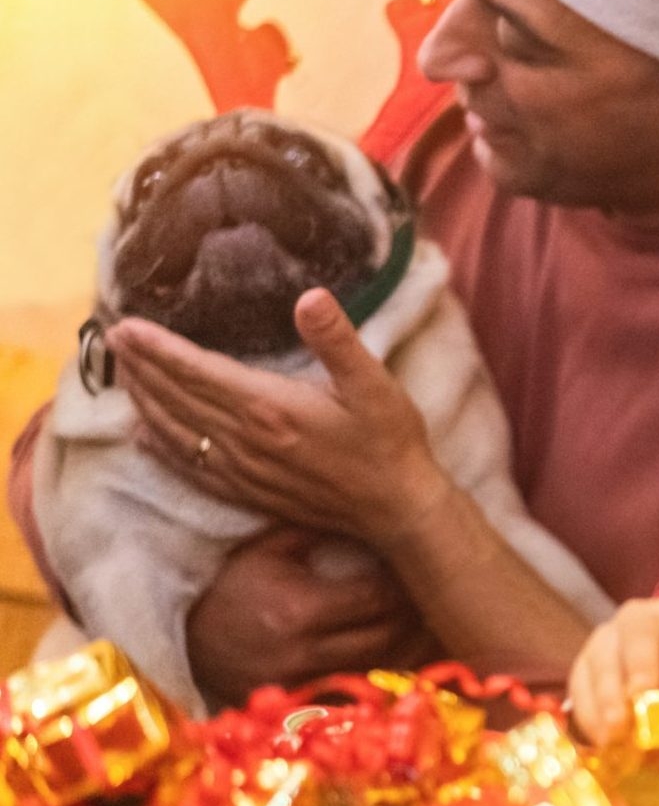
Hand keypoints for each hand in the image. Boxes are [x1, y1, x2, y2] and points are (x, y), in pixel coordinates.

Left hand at [108, 288, 452, 544]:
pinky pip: (189, 467)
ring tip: (124, 374)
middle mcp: (246, 440)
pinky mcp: (248, 492)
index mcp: (270, 407)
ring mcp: (243, 470)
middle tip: (114, 339)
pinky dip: (160, 447)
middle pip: (177, 399)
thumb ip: (338, 340)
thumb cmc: (388, 442)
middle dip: (142, 367)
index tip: (126, 326)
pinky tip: (142, 434)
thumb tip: (310, 296)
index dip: (158, 348)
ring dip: (145, 401)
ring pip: (175, 431)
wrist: (396, 508)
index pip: (197, 372)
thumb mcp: (375, 383)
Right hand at [185, 528, 432, 707]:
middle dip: (415, 617)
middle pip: (389, 638)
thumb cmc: (223, 588)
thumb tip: (369, 514)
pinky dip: (382, 675)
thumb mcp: (264, 550)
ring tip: (426, 625)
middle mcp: (305, 654)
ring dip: (409, 649)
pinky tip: (398, 655)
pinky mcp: (301, 708)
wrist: (179, 642)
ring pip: (381, 671)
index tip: (417, 568)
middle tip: (433, 596)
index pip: (378, 599)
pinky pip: (358, 693)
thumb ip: (315, 530)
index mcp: (299, 610)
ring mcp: (304, 687)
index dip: (405, 584)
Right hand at [568, 597, 658, 744]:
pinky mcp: (581, 666)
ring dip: (609, 694)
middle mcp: (638, 618)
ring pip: (603, 657)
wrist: (652, 676)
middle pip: (637, 634)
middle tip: (644, 696)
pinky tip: (601, 737)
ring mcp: (605, 639)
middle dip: (642, 666)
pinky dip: (590, 712)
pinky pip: (580, 684)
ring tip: (618, 727)